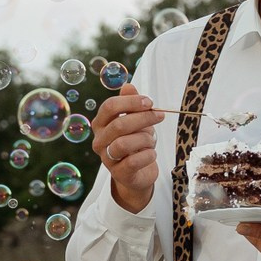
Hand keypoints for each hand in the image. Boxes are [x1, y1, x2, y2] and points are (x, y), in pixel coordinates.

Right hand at [90, 86, 163, 212]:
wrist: (137, 173)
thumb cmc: (135, 143)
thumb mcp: (135, 121)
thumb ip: (131, 104)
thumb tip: (128, 85)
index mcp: (101, 124)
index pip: (109, 107)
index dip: (131, 102)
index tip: (149, 102)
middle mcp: (100, 141)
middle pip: (119, 125)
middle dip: (144, 118)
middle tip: (160, 116)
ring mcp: (107, 158)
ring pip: (124, 144)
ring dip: (145, 139)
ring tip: (152, 140)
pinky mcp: (119, 174)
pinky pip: (134, 162)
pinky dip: (148, 155)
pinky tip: (151, 153)